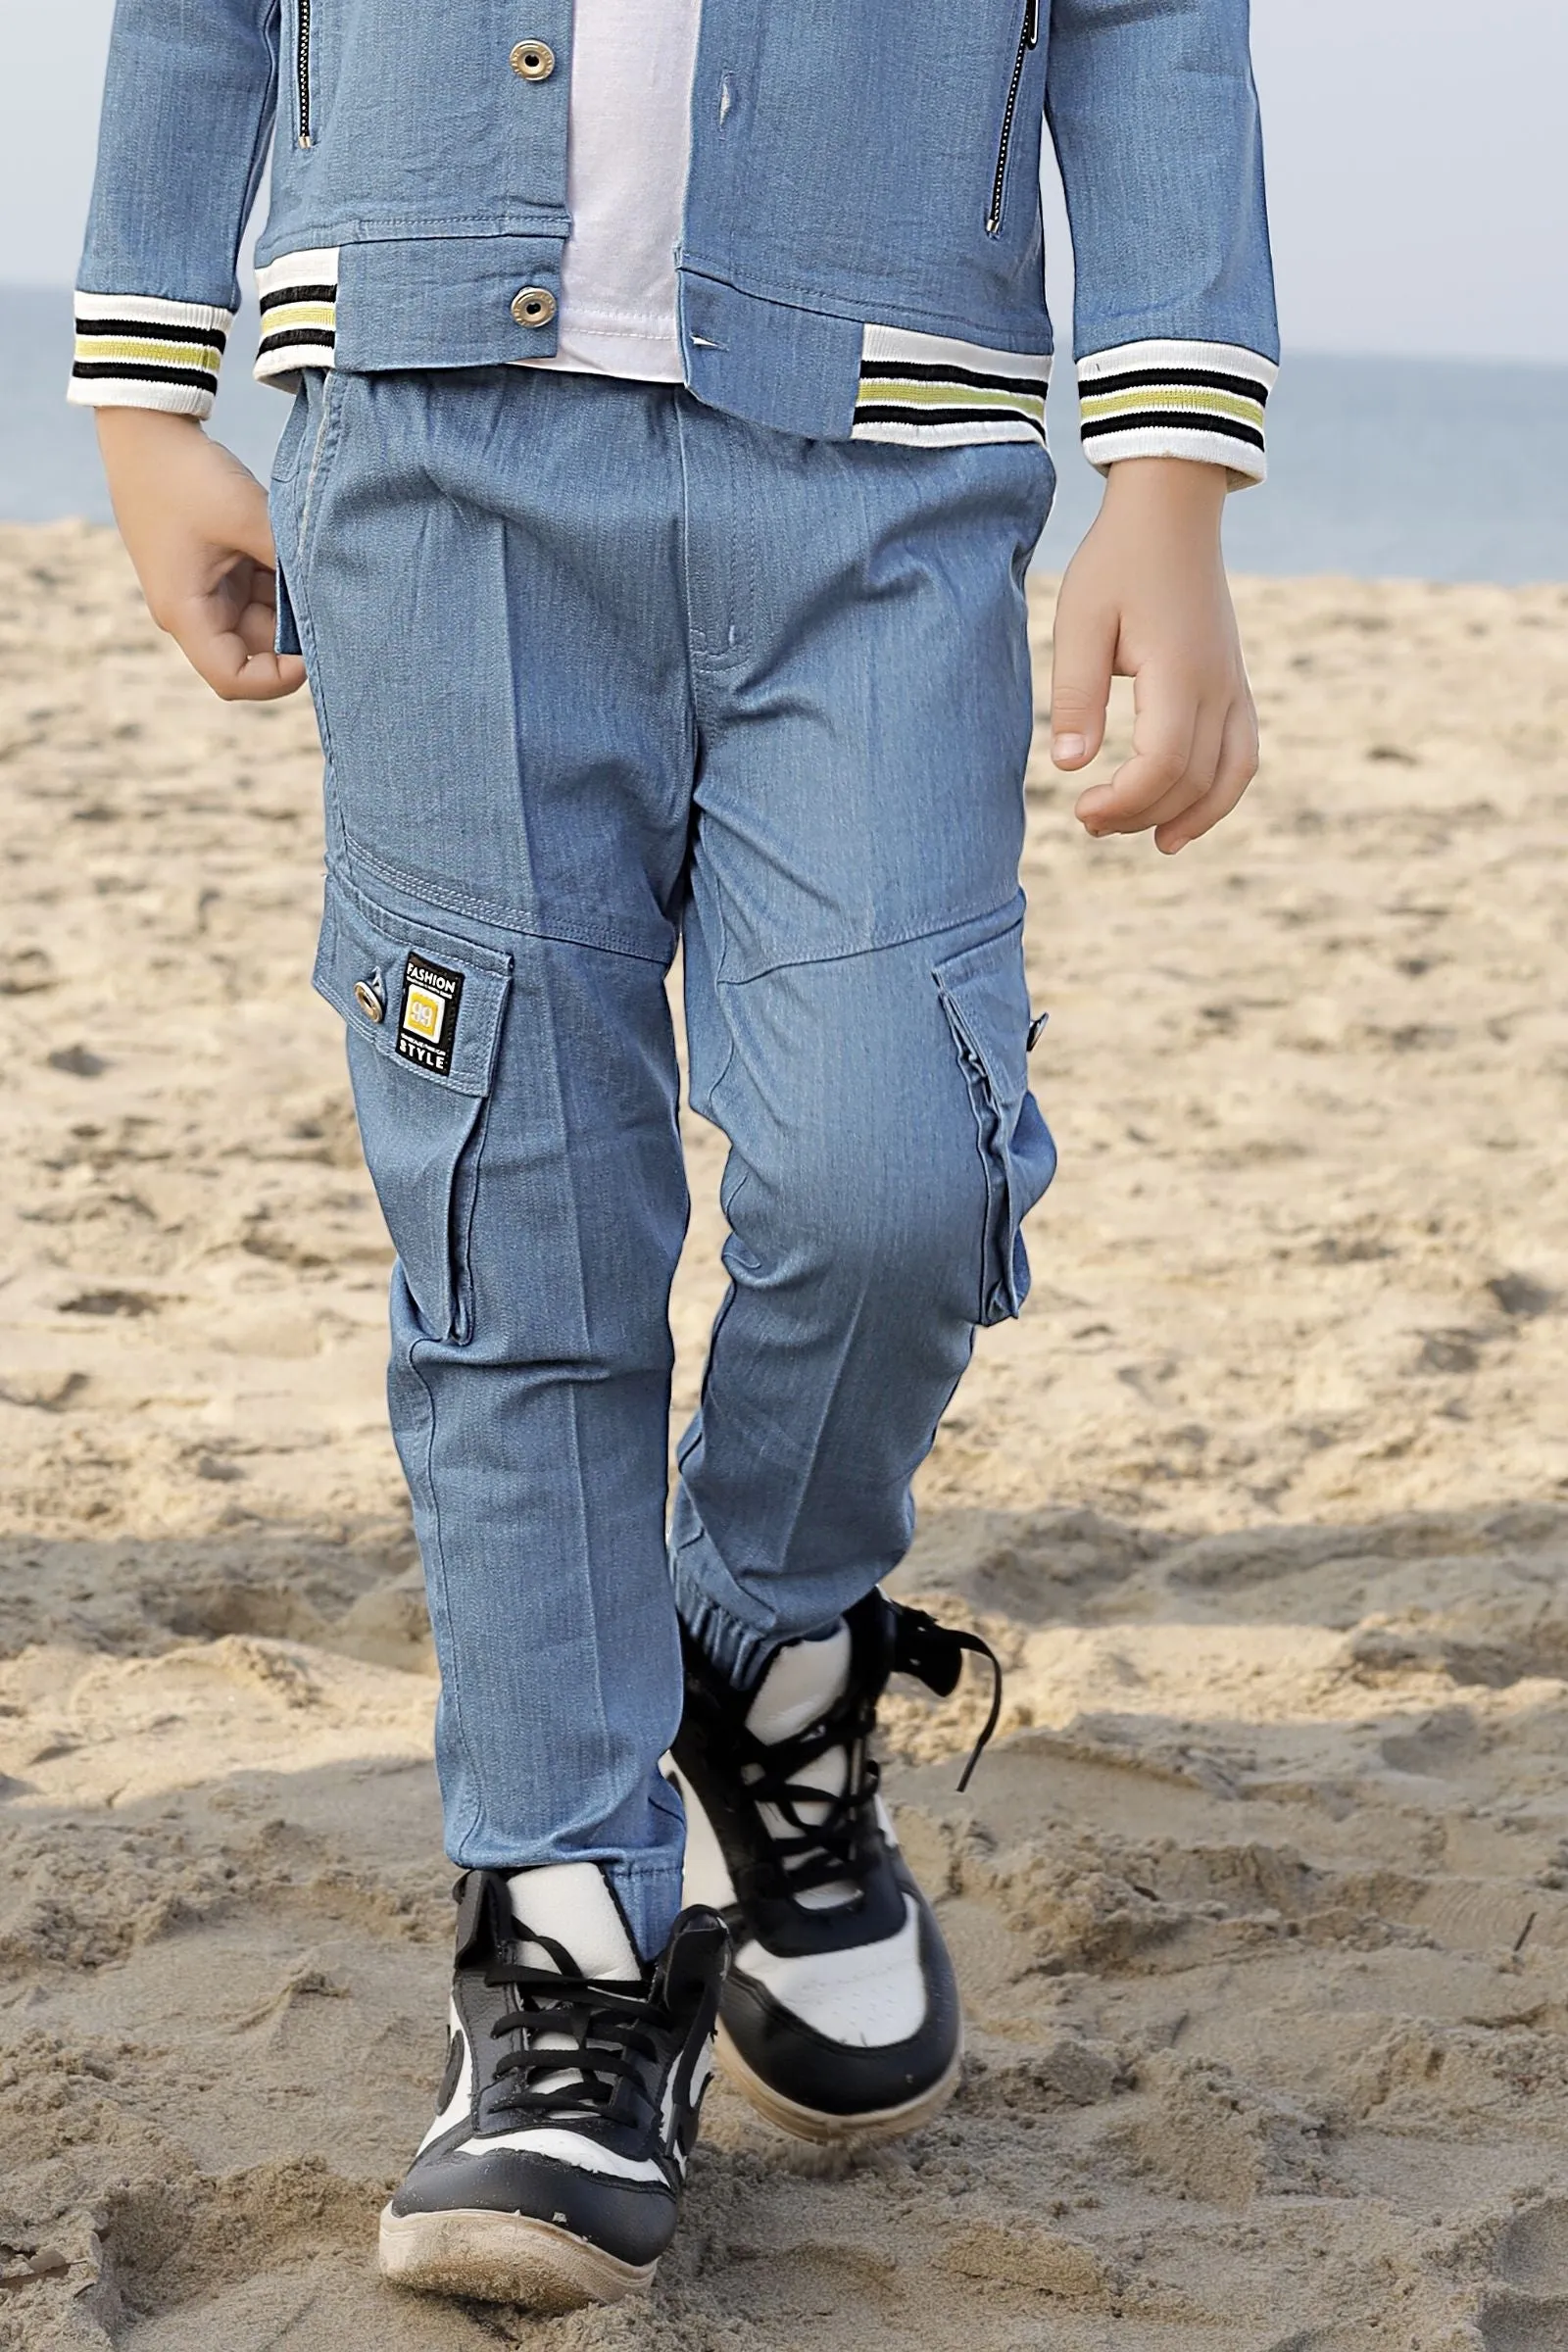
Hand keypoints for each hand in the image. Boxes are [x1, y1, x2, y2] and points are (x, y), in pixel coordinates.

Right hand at [94, 408, 305, 701]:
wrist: (147, 427)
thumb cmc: (186, 475)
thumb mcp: (247, 518)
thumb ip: (291, 562)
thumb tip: (336, 594)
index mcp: (186, 612)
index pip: (233, 679)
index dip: (278, 679)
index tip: (315, 653)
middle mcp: (192, 611)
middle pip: (253, 652)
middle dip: (292, 633)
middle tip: (330, 601)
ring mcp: (203, 591)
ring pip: (260, 621)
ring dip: (289, 603)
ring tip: (309, 566)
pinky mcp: (214, 569)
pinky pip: (255, 593)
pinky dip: (279, 581)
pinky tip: (295, 553)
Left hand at [1049, 457, 1256, 853]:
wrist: (1172, 509)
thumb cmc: (1117, 561)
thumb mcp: (1080, 621)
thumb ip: (1077, 694)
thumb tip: (1069, 766)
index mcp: (1179, 670)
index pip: (1163, 763)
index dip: (1124, 801)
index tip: (1081, 810)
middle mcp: (1219, 685)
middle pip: (1193, 780)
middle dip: (1141, 813)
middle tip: (1088, 820)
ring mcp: (1234, 685)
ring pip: (1231, 775)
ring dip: (1192, 816)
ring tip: (1150, 840)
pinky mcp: (1234, 682)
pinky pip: (1243, 753)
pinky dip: (1220, 792)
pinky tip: (1184, 814)